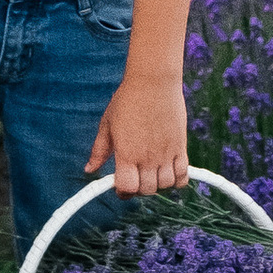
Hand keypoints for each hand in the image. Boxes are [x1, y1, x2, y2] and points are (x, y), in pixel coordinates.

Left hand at [88, 71, 189, 197]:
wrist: (154, 81)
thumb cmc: (127, 100)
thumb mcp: (107, 124)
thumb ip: (99, 150)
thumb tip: (89, 169)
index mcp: (127, 153)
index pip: (127, 188)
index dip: (123, 191)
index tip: (121, 184)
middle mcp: (148, 157)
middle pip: (147, 190)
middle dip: (139, 189)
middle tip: (136, 176)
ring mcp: (166, 153)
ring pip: (165, 185)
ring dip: (158, 184)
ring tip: (151, 172)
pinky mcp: (181, 146)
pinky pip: (183, 175)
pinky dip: (177, 180)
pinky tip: (168, 170)